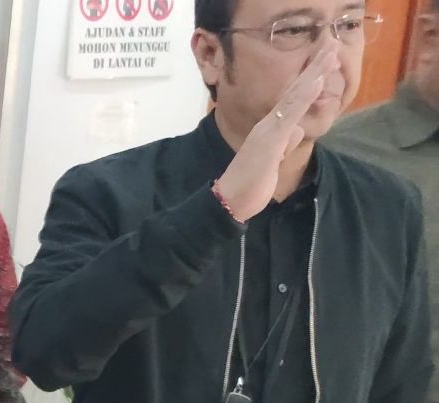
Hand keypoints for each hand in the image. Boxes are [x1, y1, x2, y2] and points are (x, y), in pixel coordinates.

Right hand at [214, 39, 337, 221]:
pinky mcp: (270, 140)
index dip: (311, 77)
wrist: (230, 200)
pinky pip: (289, 114)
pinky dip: (303, 96)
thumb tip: (296, 130)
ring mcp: (269, 130)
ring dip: (313, 73)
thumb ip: (285, 143)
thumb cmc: (251, 183)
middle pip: (295, 89)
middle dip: (315, 66)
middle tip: (332, 42)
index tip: (327, 59)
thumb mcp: (274, 160)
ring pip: (294, 96)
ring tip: (330, 54)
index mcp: (272, 128)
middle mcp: (269, 123)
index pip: (294, 98)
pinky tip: (316, 82)